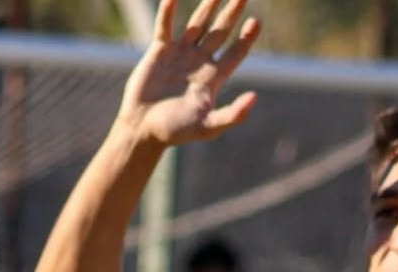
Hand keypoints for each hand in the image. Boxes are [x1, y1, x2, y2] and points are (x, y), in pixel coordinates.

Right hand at [119, 0, 260, 145]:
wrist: (142, 129)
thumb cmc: (175, 132)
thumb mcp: (208, 127)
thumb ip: (232, 115)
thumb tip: (254, 97)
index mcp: (214, 77)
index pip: (236, 52)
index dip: (246, 38)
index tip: (255, 22)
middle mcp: (199, 62)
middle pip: (220, 31)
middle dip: (231, 13)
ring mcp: (180, 54)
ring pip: (197, 24)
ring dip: (207, 6)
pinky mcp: (159, 52)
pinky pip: (166, 26)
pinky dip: (168, 11)